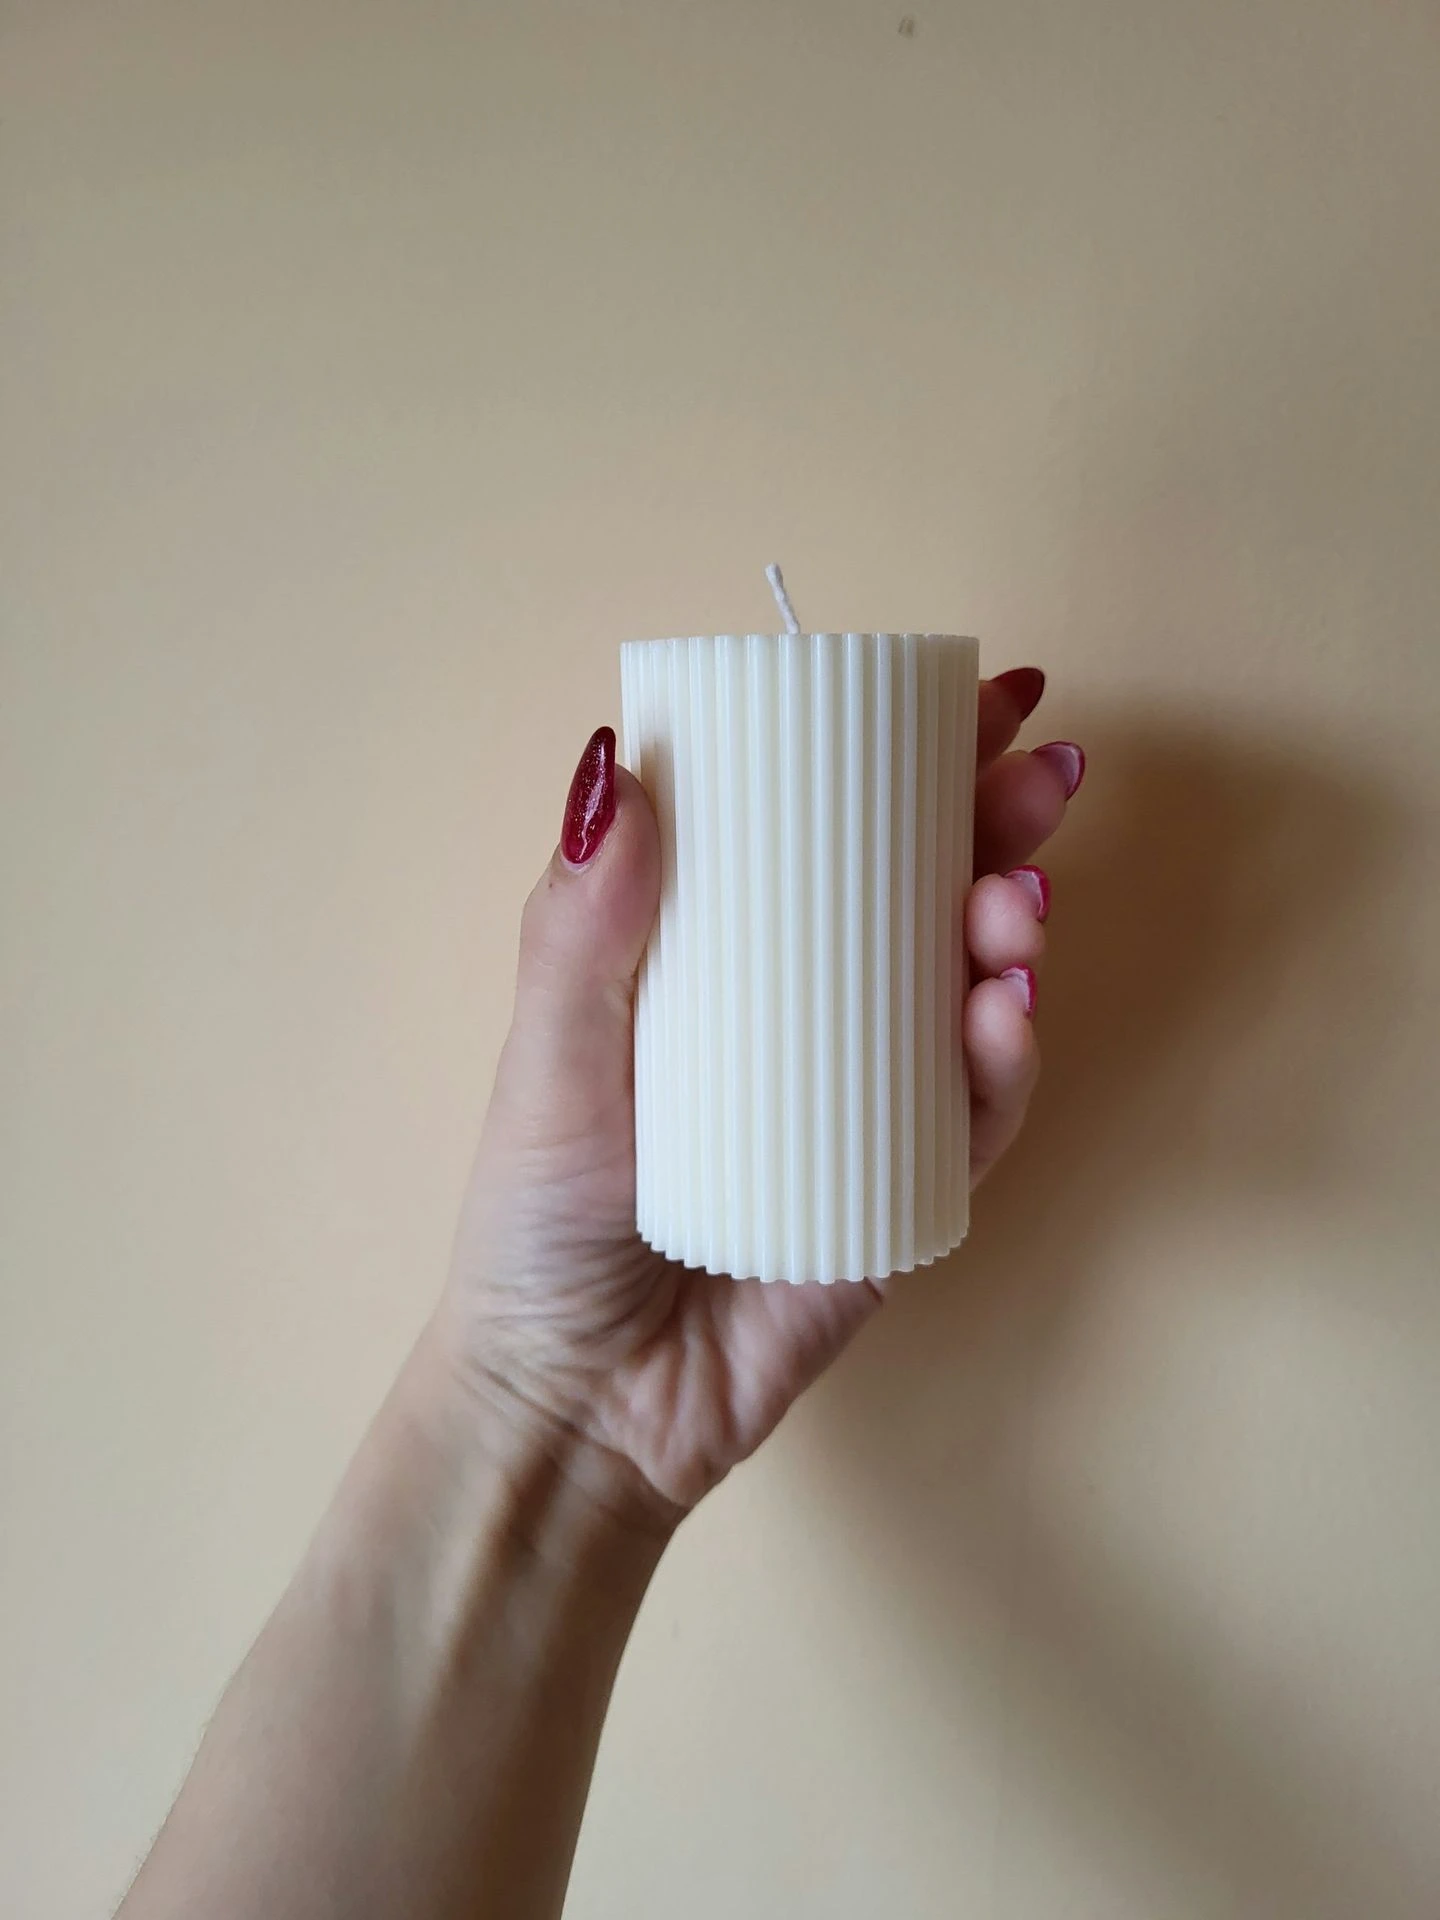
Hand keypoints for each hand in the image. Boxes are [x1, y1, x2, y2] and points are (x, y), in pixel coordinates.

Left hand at [435, 670, 1083, 1518]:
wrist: (576, 1403)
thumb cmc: (543, 1222)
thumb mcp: (546, 1059)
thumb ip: (579, 928)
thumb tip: (618, 766)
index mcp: (729, 964)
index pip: (831, 839)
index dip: (914, 762)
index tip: (980, 695)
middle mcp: (812, 1022)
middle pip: (926, 901)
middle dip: (998, 828)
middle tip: (1041, 777)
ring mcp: (869, 1109)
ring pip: (971, 996)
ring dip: (1013, 932)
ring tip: (1012, 902)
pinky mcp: (907, 1196)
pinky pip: (975, 1119)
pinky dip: (1004, 1062)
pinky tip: (1003, 1013)